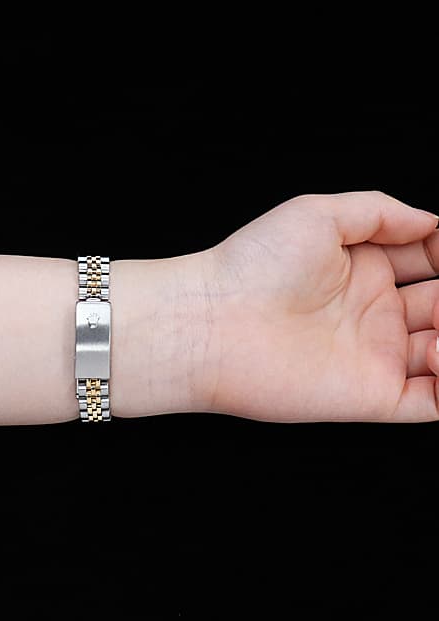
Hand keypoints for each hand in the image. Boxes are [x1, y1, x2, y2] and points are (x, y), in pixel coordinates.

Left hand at [189, 191, 438, 421]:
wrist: (211, 322)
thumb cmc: (252, 265)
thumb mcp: (318, 215)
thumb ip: (381, 213)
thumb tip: (434, 221)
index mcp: (362, 271)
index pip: (429, 261)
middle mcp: (372, 314)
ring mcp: (374, 356)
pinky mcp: (371, 396)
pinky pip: (434, 400)